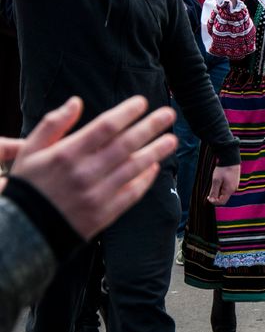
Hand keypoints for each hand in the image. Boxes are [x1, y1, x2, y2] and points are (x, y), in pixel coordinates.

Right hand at [0, 96, 176, 239]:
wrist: (25, 229)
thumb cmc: (30, 185)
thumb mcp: (29, 150)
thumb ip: (53, 124)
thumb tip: (76, 102)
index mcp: (67, 154)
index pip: (105, 127)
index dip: (127, 112)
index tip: (142, 102)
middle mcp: (85, 173)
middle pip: (126, 144)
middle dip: (150, 127)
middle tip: (169, 114)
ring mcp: (97, 194)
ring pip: (134, 168)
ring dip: (156, 151)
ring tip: (172, 140)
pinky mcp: (104, 213)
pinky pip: (132, 193)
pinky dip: (145, 179)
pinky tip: (155, 167)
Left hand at [208, 164, 240, 204]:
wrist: (230, 159)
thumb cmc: (223, 170)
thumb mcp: (216, 181)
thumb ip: (214, 191)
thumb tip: (212, 200)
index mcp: (229, 190)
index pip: (222, 202)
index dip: (214, 201)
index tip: (208, 197)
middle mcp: (233, 189)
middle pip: (223, 197)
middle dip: (216, 195)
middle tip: (211, 186)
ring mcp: (235, 185)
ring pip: (225, 192)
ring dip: (219, 190)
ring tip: (216, 181)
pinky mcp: (235, 181)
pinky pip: (227, 187)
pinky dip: (222, 186)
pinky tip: (220, 179)